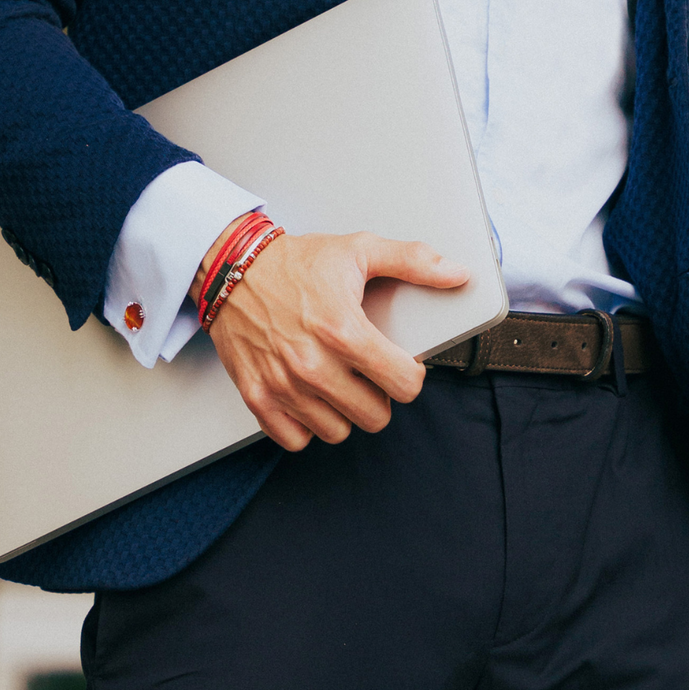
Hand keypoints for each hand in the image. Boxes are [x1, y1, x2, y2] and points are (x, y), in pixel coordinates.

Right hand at [195, 221, 469, 451]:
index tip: (399, 362)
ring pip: (338, 431)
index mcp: (343, 329)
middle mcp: (313, 363)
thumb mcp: (358, 250)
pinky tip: (308, 394)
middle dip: (378, 394)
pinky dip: (306, 423)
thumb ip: (412, 262)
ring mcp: (283, 385)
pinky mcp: (257, 397)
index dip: (409, 374)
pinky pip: (296, 439)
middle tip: (366, 371)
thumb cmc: (295, 261)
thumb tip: (457, 274)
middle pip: (374, 416)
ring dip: (343, 410)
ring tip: (337, 380)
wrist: (231, 268)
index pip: (403, 385)